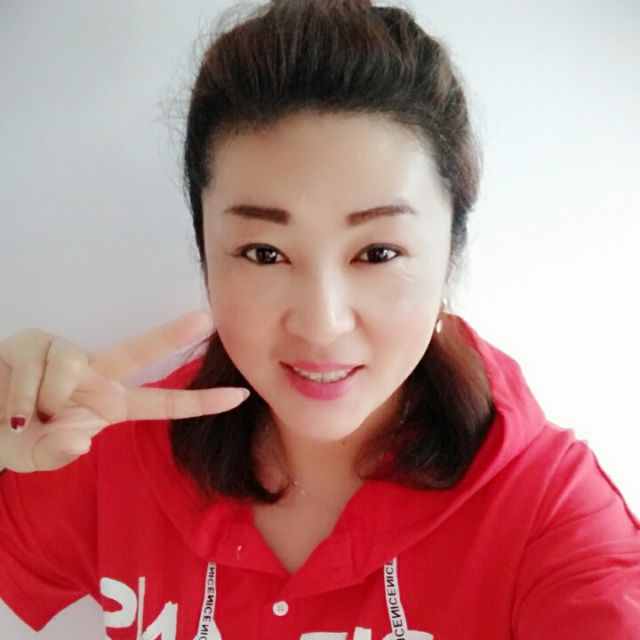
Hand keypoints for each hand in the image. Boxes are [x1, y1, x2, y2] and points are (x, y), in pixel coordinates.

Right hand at [0, 310, 247, 472]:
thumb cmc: (14, 436)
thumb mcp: (35, 456)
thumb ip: (54, 454)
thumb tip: (79, 442)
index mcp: (108, 405)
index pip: (161, 404)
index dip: (199, 402)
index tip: (239, 397)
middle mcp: (94, 375)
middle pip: (138, 352)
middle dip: (172, 335)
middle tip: (206, 319)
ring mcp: (65, 356)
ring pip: (71, 368)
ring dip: (43, 400)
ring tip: (23, 415)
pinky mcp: (33, 342)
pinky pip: (35, 367)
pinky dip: (17, 396)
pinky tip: (7, 403)